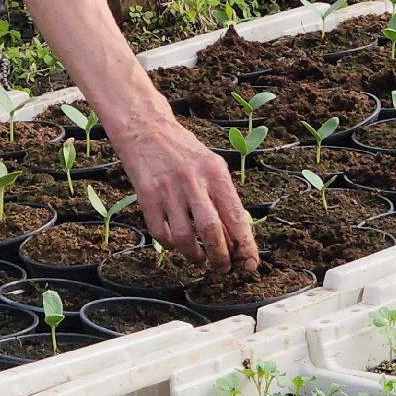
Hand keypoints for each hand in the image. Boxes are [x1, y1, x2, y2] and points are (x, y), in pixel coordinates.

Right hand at [111, 114, 259, 274]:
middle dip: (221, 257)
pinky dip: (170, 245)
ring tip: (201, 260)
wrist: (145, 127)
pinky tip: (176, 244)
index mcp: (215, 172)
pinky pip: (160, 233)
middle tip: (224, 268)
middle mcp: (193, 181)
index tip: (250, 263)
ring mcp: (168, 189)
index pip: (235, 216)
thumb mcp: (210, 163)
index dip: (245, 245)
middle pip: (212, 231)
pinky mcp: (146, 196)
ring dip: (195, 256)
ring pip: (185, 237)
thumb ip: (222, 195)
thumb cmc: (182, 149)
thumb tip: (236, 233)